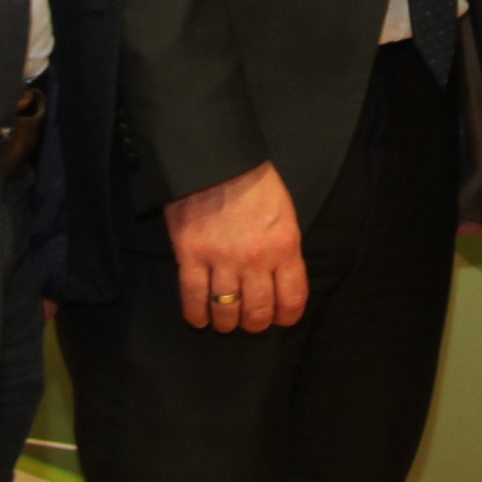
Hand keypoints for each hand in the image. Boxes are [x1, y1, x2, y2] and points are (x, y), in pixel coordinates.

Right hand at [165, 161, 307, 333]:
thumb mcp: (284, 213)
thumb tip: (281, 279)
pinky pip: (193, 297)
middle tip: (250, 321)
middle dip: (256, 323)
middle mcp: (255, 260)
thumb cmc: (254, 181)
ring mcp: (221, 259)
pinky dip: (196, 315)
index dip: (287, 316)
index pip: (292, 298)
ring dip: (227, 322)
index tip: (280, 319)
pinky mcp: (190, 255)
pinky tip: (199, 319)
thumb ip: (284, 248)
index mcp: (284, 246)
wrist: (215, 158)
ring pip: (226, 310)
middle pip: (258, 311)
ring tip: (225, 321)